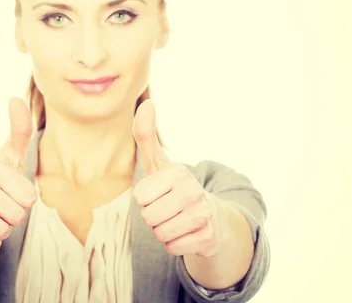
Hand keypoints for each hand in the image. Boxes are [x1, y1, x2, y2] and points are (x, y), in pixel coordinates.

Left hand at [132, 100, 225, 256]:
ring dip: (163, 231)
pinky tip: (187, 233)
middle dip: (153, 217)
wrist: (212, 217)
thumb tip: (146, 103)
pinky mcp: (208, 237)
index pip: (139, 198)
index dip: (145, 199)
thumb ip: (145, 135)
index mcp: (178, 172)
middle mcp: (193, 190)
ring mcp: (203, 214)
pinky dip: (175, 244)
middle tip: (168, 209)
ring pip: (160, 234)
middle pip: (148, 218)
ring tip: (176, 220)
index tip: (160, 193)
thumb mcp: (159, 162)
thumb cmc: (175, 188)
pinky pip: (173, 248)